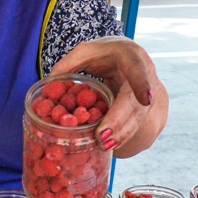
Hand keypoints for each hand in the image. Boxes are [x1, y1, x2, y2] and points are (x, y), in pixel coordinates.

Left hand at [50, 37, 167, 156]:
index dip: (142, 84)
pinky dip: (121, 136)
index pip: (139, 69)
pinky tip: (110, 145)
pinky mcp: (144, 109)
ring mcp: (148, 93)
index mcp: (131, 55)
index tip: (145, 100)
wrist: (130, 60)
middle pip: (135, 101)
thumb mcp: (87, 51)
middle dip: (120, 120)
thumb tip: (49, 84)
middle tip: (103, 136)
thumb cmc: (106, 54)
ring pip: (137, 118)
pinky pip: (135, 125)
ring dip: (121, 134)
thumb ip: (69, 64)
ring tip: (103, 145)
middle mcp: (145, 76)